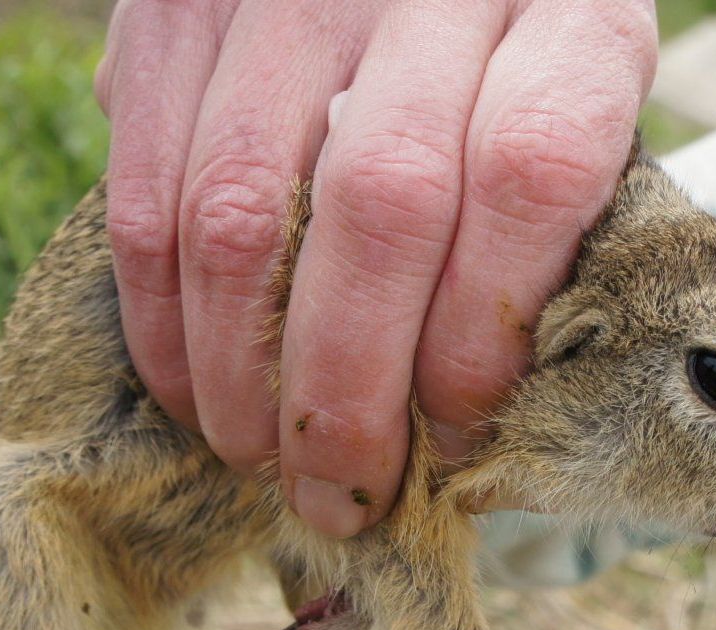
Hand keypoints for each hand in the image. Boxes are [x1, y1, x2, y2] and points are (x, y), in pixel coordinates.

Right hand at [95, 0, 656, 536]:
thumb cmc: (508, 80)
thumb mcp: (569, 140)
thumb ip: (544, 254)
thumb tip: (456, 446)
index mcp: (570, 11)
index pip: (531, 174)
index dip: (482, 334)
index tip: (456, 438)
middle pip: (383, 204)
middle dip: (349, 391)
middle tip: (342, 495)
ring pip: (243, 208)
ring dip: (241, 373)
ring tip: (262, 460)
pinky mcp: (175, 4)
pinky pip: (145, 187)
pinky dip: (159, 317)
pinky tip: (192, 391)